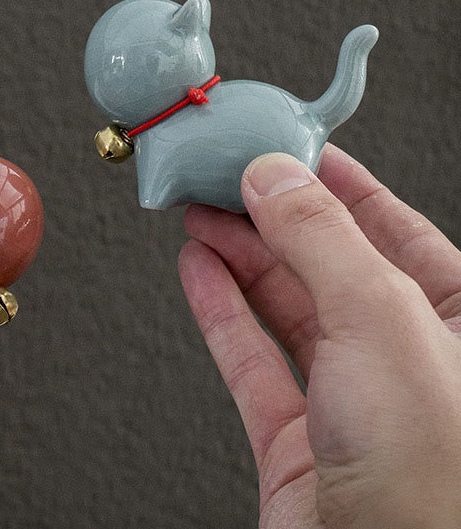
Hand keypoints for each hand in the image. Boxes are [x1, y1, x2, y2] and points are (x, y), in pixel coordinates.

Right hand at [179, 145, 460, 528]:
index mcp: (460, 324)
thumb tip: (273, 176)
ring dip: (239, 255)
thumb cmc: (433, 486)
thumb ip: (321, 239)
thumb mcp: (382, 322)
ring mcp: (350, 401)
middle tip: (224, 177)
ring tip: (201, 214)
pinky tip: (201, 270)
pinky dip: (222, 309)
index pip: (392, 227)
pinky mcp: (297, 440)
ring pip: (285, 306)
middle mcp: (408, 360)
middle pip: (326, 262)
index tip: (286, 149)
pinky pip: (253, 357)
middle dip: (271, 215)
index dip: (335, 182)